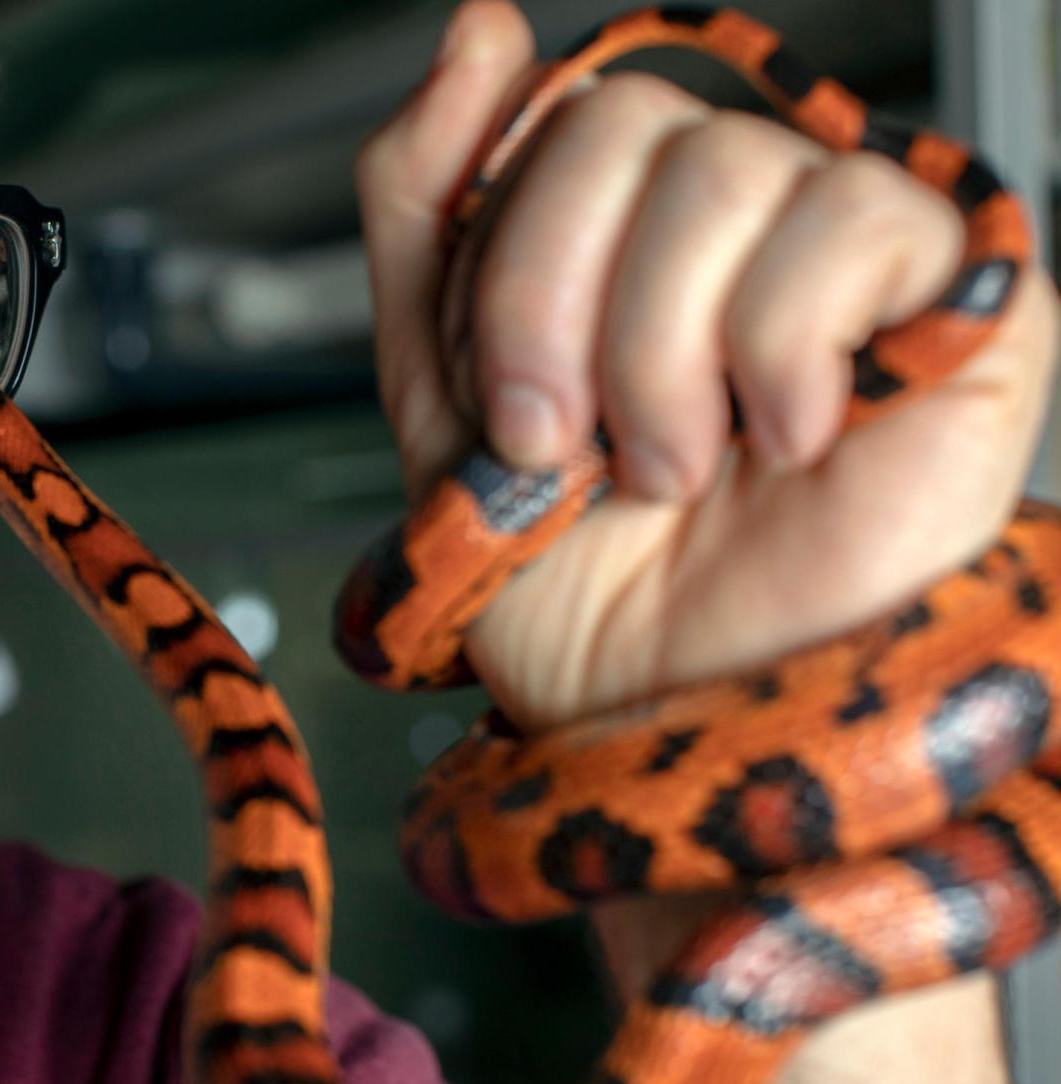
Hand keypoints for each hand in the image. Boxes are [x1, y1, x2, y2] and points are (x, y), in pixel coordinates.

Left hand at [357, 0, 1058, 734]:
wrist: (673, 709)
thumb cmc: (574, 579)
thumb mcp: (440, 390)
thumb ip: (432, 207)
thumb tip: (478, 28)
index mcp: (611, 227)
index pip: (542, 118)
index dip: (500, 270)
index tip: (506, 408)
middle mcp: (726, 214)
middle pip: (619, 121)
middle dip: (555, 312)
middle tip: (570, 446)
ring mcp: (841, 240)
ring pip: (724, 170)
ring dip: (659, 355)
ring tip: (678, 462)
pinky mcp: (957, 287)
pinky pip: (853, 217)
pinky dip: (780, 351)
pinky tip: (788, 434)